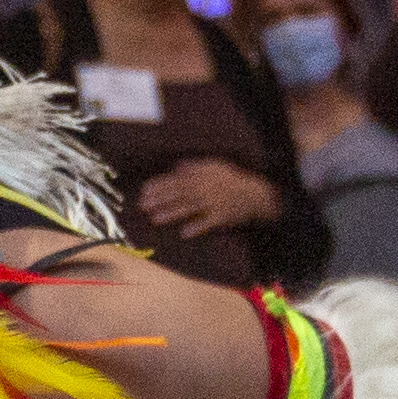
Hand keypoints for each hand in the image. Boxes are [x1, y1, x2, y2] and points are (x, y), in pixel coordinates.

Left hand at [133, 158, 280, 240]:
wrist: (254, 193)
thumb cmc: (232, 179)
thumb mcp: (214, 166)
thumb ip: (195, 166)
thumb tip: (177, 167)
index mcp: (201, 176)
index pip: (175, 180)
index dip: (159, 185)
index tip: (143, 191)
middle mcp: (205, 189)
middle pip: (178, 194)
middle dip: (159, 199)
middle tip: (143, 205)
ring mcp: (213, 203)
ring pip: (189, 208)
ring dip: (171, 213)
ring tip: (155, 219)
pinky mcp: (221, 217)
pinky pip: (208, 223)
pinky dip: (197, 227)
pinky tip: (184, 233)